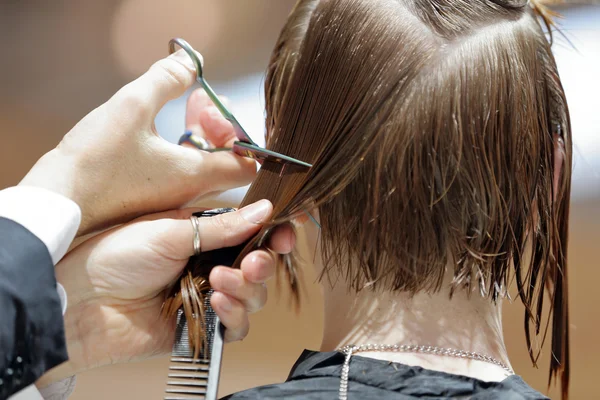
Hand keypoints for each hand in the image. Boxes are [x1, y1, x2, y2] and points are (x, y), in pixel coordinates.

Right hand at [19, 49, 256, 234]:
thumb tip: (189, 62)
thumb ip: (166, 79)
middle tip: (200, 101)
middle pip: (226, 160)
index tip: (212, 112)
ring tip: (190, 102)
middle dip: (220, 125)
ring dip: (200, 132)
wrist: (57, 206)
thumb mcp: (131, 107)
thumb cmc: (93, 164)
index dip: (240, 135)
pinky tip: (163, 124)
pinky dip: (181, 145)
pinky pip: (179, 169)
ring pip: (202, 163)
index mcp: (196, 177)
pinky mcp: (151, 196)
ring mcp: (170, 197)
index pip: (247, 165)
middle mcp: (189, 193)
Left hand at [37, 200, 294, 385]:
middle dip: (262, 263)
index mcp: (204, 234)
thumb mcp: (173, 231)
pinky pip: (237, 326)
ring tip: (218, 281)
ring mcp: (207, 295)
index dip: (274, 233)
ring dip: (246, 288)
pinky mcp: (202, 326)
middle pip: (260, 266)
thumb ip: (223, 227)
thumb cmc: (115, 257)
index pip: (252, 232)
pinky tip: (216, 302)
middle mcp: (210, 263)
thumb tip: (266, 208)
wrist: (84, 303)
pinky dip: (234, 314)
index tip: (287, 231)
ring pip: (254, 296)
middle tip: (252, 262)